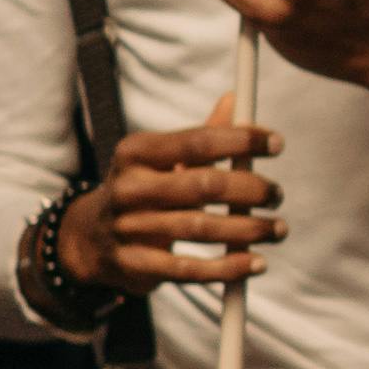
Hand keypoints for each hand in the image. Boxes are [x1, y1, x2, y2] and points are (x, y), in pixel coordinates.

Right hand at [59, 93, 280, 297]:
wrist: (90, 238)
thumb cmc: (144, 188)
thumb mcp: (161, 158)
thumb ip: (202, 134)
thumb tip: (237, 99)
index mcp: (136, 152)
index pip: (197, 141)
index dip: (241, 141)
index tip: (277, 144)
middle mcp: (129, 187)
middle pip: (203, 186)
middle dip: (251, 189)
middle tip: (277, 195)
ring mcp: (128, 227)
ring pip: (200, 228)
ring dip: (248, 230)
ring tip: (277, 229)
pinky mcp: (133, 265)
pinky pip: (188, 269)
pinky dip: (228, 268)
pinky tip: (256, 263)